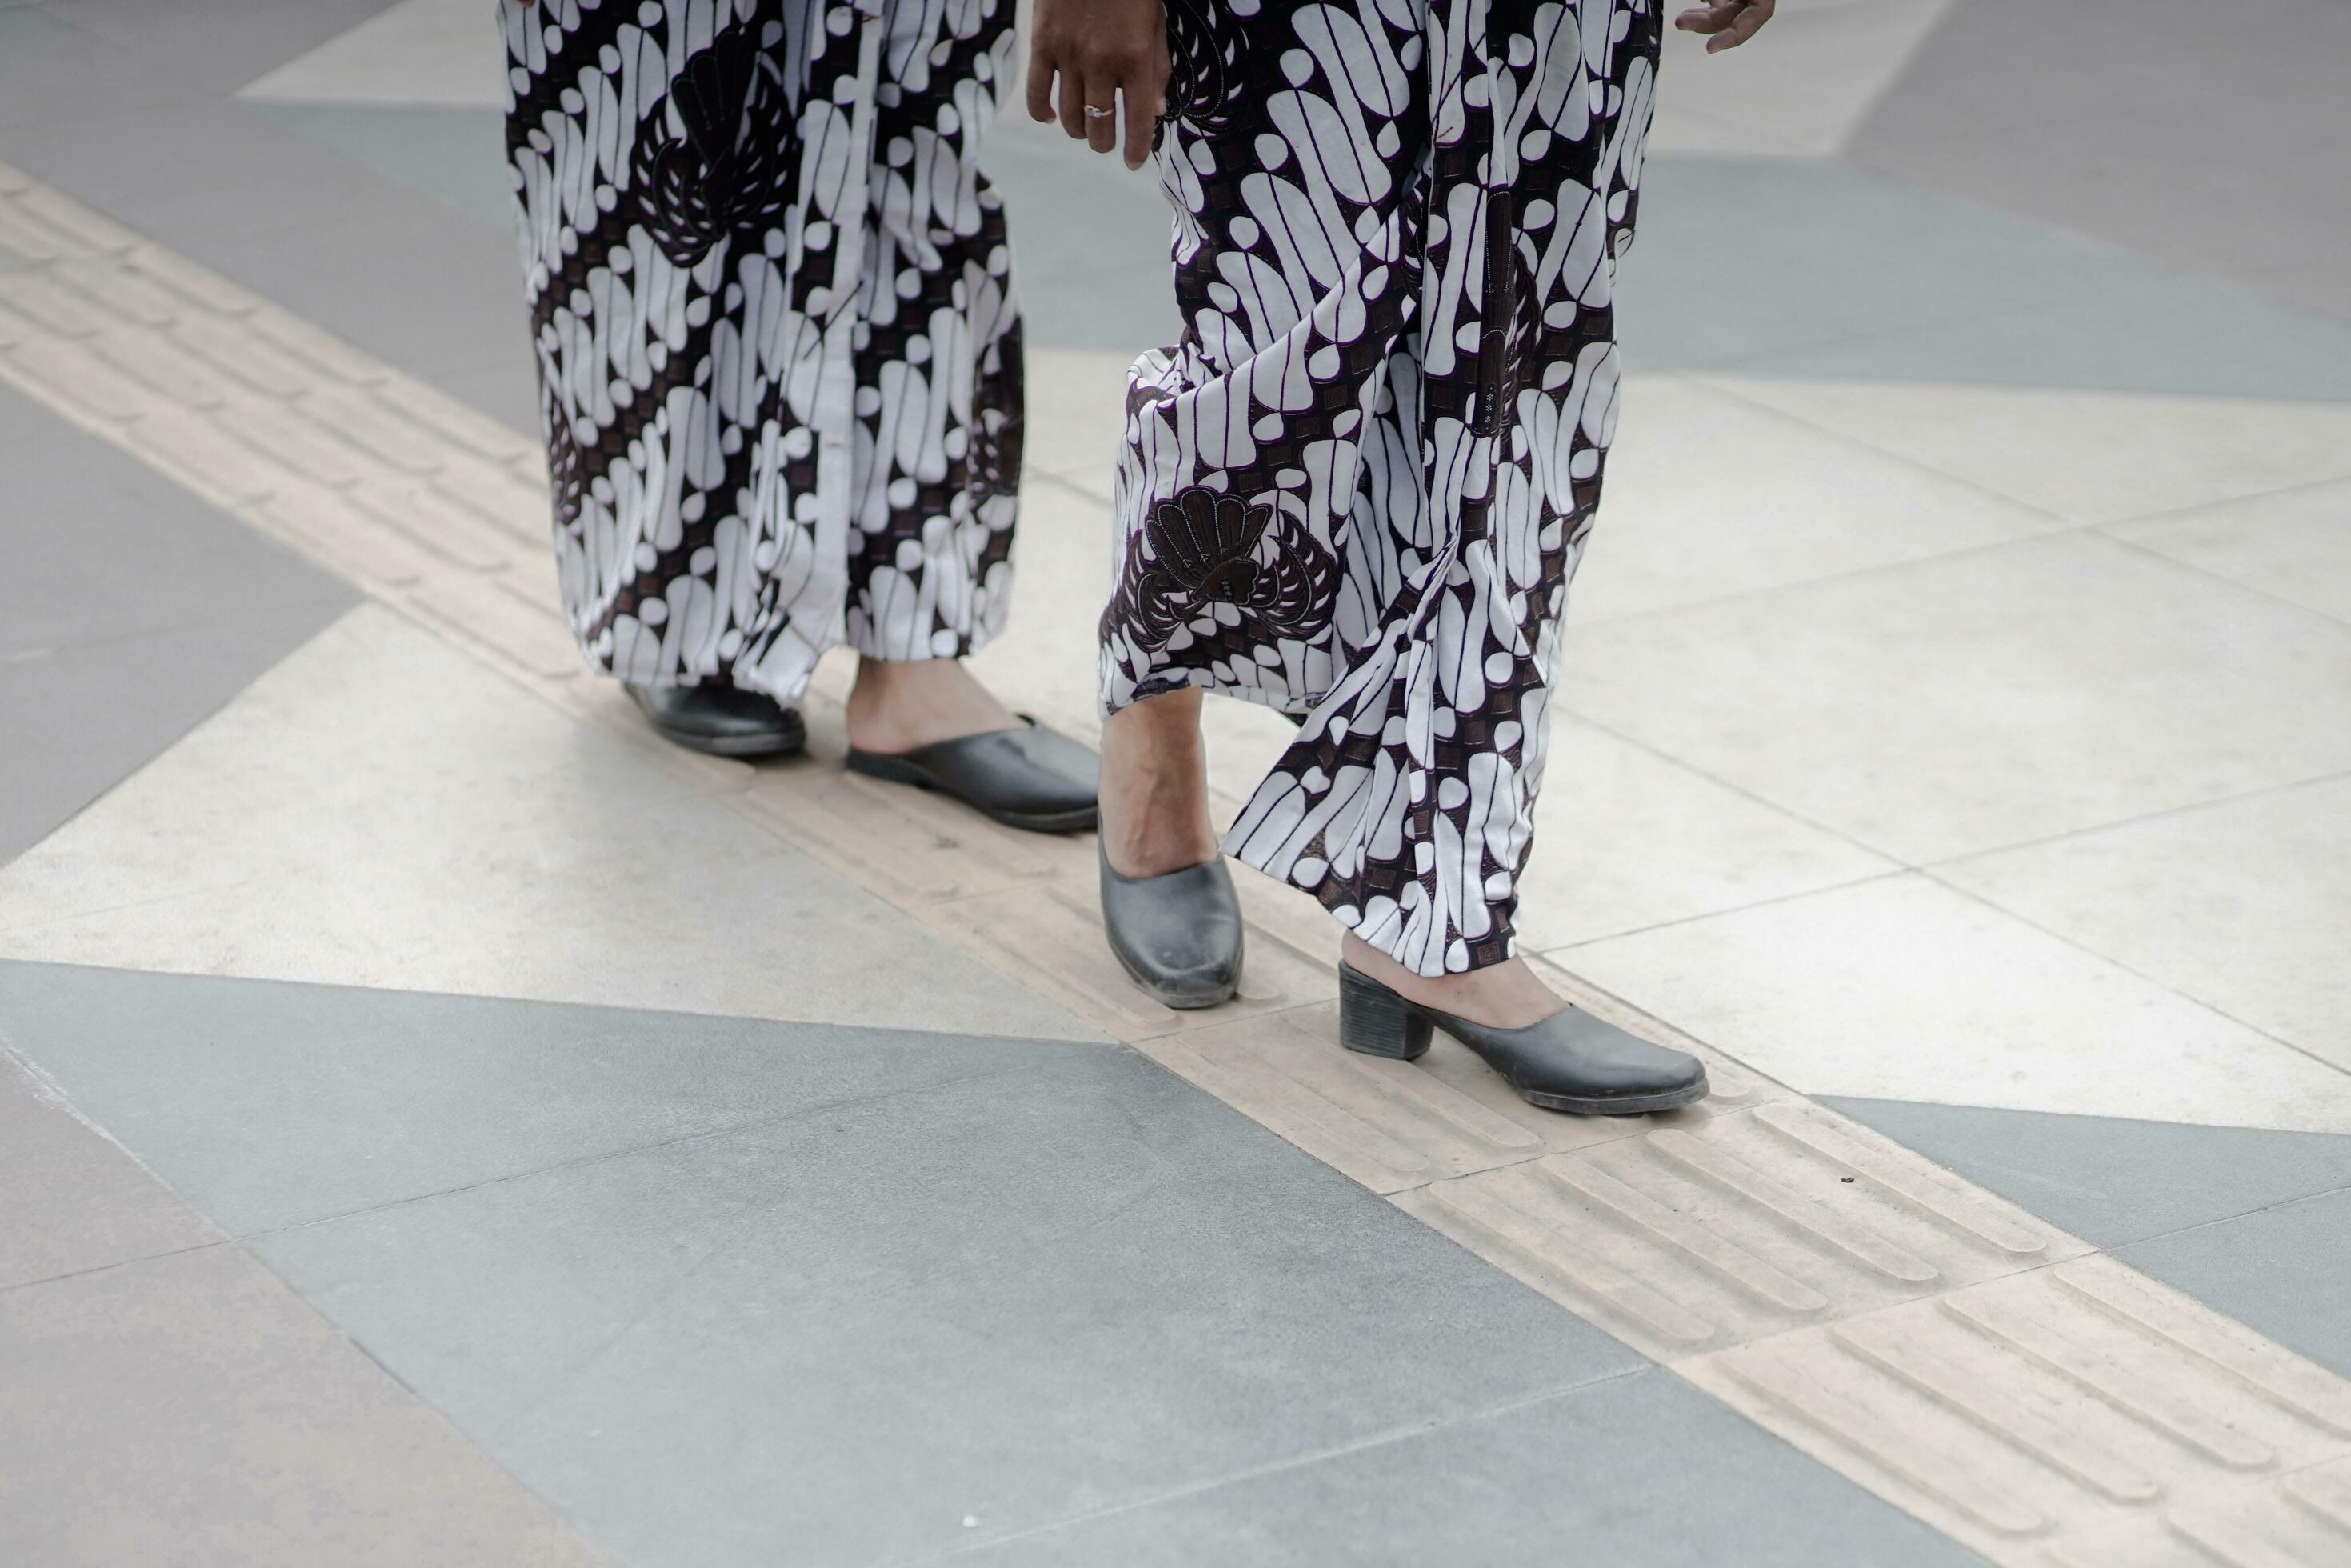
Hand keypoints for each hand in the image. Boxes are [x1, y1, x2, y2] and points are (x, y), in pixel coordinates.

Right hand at [1027, 0, 1167, 171]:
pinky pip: (1036, 95)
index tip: (1133, 162)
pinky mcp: (1041, 45)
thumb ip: (1157, 68)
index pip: (1138, 122)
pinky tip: (1050, 117)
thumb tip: (1157, 112)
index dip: (1136, 150)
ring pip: (1070, 118)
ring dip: (1079, 131)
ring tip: (1085, 128)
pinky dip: (1042, 114)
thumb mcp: (1154, 23)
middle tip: (1107, 142)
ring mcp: (1068, 57)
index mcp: (1135, 59)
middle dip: (1105, 144)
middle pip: (1100, 126)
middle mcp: (1101, 64)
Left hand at [1675, 0, 1774, 52]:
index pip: (1748, 26)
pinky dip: (1708, 6)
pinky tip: (1697, 5)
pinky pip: (1721, 3)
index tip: (1710, 48)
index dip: (1729, 39)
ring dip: (1700, 17)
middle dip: (1703, 24)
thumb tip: (1709, 2)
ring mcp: (1745, 0)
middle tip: (1682, 22)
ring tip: (1683, 19)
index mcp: (1763, 0)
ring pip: (1721, 14)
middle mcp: (1755, 2)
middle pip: (1728, 22)